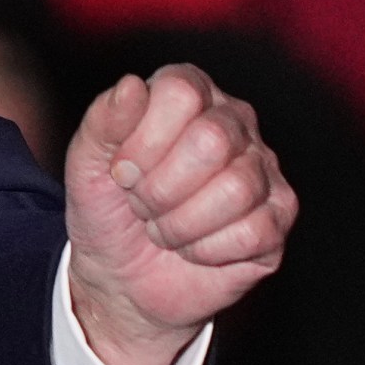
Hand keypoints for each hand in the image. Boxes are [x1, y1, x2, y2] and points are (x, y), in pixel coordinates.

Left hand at [64, 65, 297, 364]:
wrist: (119, 278)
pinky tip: (194, 248)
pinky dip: (206, 250)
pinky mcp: (278, 218)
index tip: (122, 171)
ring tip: (165, 226)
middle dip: (160, 187)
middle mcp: (234, 122)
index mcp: (188, 94)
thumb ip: (103, 119)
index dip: (142, 141)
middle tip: (143, 203)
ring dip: (180, 223)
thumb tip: (132, 85)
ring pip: (236, 189)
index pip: (180, 93)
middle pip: (212, 140)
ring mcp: (263, 170)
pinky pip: (253, 232)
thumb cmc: (106, 209)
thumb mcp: (86, 162)